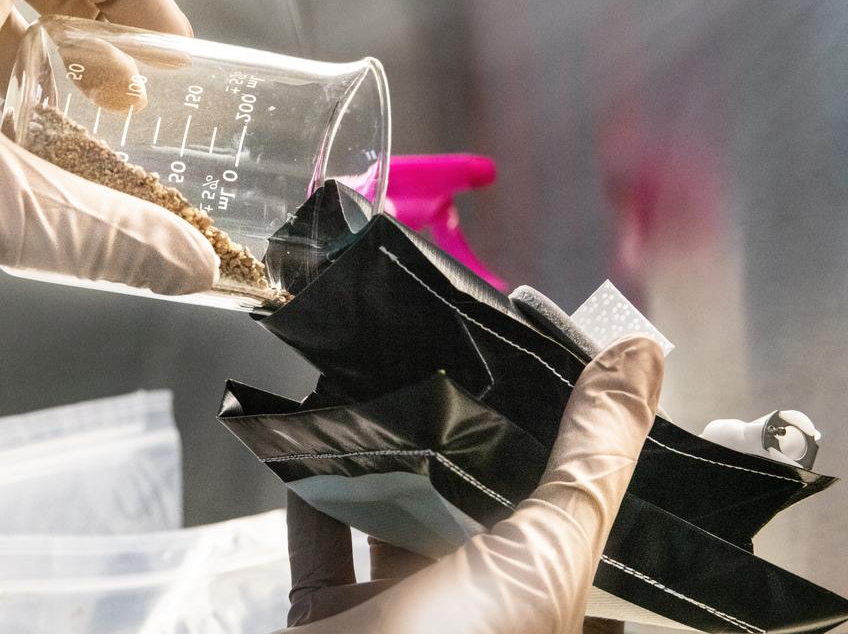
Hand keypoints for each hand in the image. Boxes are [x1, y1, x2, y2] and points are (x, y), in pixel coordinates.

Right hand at [278, 336, 663, 633]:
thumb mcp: (541, 560)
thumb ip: (589, 462)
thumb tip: (641, 354)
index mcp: (548, 612)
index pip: (575, 515)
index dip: (568, 443)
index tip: (554, 363)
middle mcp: (479, 616)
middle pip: (479, 508)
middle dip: (466, 435)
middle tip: (459, 346)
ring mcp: (398, 620)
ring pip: (395, 516)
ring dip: (382, 450)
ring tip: (380, 368)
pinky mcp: (326, 619)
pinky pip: (320, 535)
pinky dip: (311, 479)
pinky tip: (310, 424)